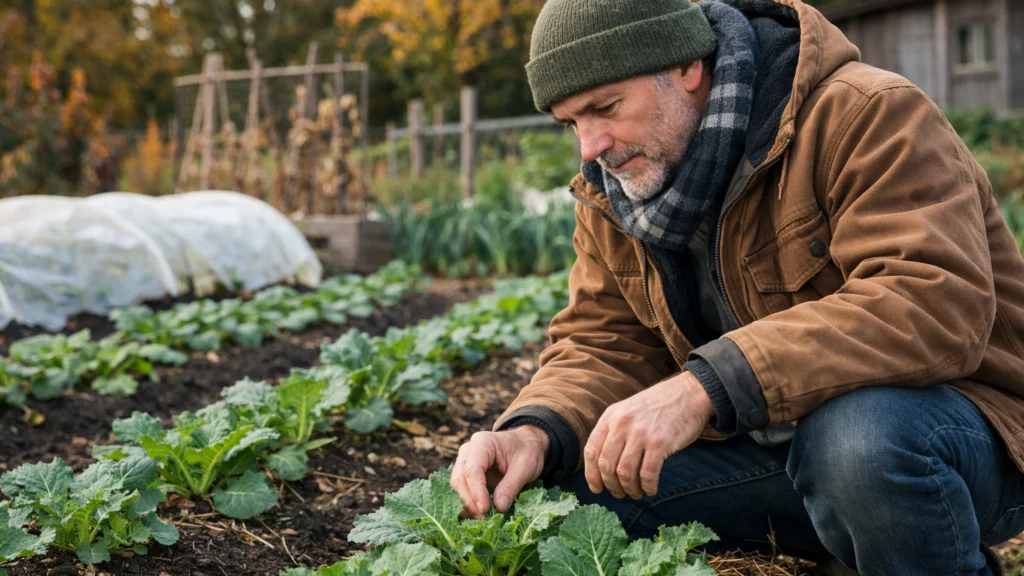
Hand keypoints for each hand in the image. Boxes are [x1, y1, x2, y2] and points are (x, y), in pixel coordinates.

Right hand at [450, 425, 549, 517]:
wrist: (526, 443)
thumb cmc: (526, 451)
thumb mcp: (526, 467)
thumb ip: (511, 486)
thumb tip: (499, 507)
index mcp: (482, 443)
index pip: (472, 469)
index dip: (476, 492)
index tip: (485, 509)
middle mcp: (468, 451)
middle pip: (459, 478)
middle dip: (469, 500)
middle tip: (483, 518)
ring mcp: (465, 462)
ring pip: (457, 485)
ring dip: (467, 503)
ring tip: (482, 518)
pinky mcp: (467, 473)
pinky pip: (462, 489)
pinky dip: (469, 502)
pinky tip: (478, 514)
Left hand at [584, 371, 713, 499]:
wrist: (688, 393)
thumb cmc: (658, 406)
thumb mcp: (628, 410)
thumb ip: (614, 431)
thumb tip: (603, 465)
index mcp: (611, 416)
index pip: (592, 451)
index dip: (591, 475)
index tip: (597, 488)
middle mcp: (622, 424)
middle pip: (607, 465)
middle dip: (611, 486)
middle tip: (619, 494)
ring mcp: (640, 433)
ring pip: (625, 473)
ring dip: (629, 489)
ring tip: (636, 493)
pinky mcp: (660, 443)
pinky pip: (647, 474)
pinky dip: (647, 487)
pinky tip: (650, 489)